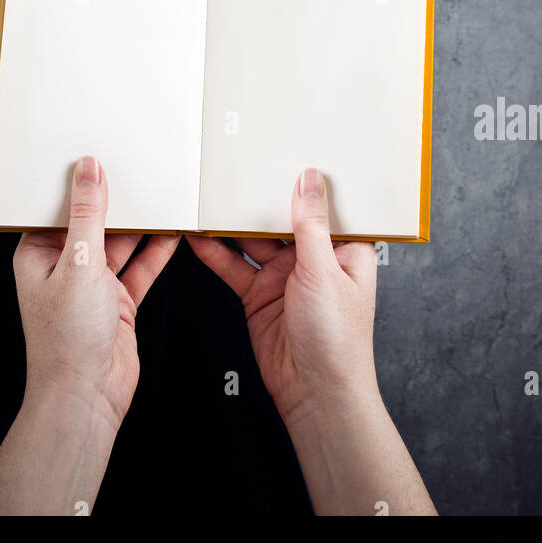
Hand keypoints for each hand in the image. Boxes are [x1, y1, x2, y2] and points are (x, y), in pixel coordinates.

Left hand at [13, 155, 178, 434]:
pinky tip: (173, 229)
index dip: (75, 180)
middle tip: (135, 162)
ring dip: (140, 222)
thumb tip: (89, 168)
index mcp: (38, 254)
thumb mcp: (78, 262)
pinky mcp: (119, 300)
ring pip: (120, 242)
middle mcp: (64, 266)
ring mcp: (93, 284)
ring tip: (161, 189)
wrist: (87, 397)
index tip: (96, 149)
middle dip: (113, 197)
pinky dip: (157, 250)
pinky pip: (141, 267)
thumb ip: (88, 213)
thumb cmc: (67, 338)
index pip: (56, 206)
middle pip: (92, 221)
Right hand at [186, 168, 377, 426]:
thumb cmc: (338, 339)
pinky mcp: (258, 294)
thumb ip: (310, 224)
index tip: (290, 148)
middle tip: (239, 164)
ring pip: (254, 240)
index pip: (327, 204)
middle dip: (263, 195)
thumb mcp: (325, 271)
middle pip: (284, 217)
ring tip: (211, 195)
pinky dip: (215, 252)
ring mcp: (284, 276)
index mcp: (344, 249)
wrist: (314, 394)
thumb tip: (308, 178)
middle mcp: (314, 258)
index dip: (310, 179)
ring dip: (234, 222)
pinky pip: (234, 266)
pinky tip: (197, 236)